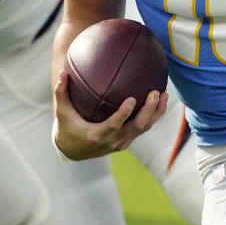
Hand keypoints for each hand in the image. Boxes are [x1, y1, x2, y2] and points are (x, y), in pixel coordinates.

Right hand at [53, 70, 167, 160]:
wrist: (73, 151)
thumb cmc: (67, 128)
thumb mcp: (62, 112)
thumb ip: (61, 93)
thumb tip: (62, 72)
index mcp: (97, 135)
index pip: (114, 125)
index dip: (124, 114)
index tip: (132, 98)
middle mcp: (112, 141)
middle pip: (136, 127)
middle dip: (148, 110)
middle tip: (155, 92)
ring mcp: (121, 143)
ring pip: (144, 129)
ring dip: (156, 113)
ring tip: (164, 95)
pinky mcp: (126, 142)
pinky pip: (142, 130)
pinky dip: (152, 117)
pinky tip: (159, 102)